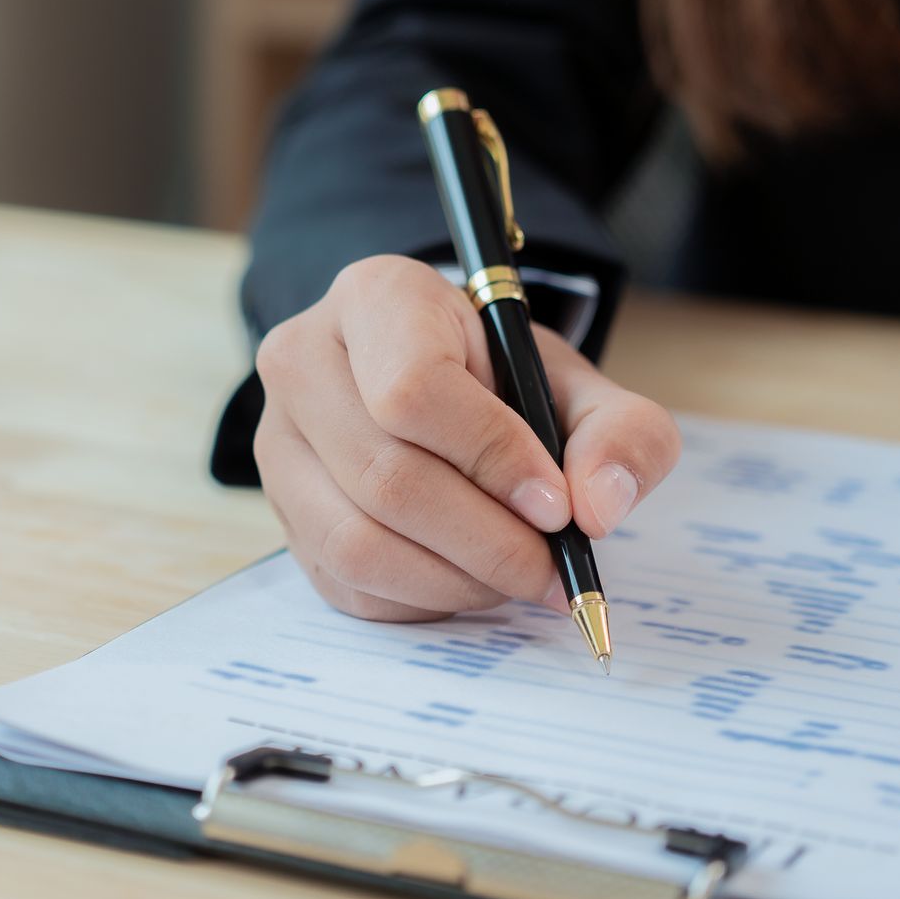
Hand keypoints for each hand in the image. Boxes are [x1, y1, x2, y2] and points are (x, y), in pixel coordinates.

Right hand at [252, 255, 680, 621]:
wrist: (439, 392)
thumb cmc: (504, 382)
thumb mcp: (580, 386)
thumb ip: (621, 433)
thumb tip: (597, 506)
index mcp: (374, 298)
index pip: (414, 390)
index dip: (492, 458)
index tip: (556, 505)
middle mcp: (303, 362)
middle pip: (387, 478)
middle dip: (488, 541)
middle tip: (552, 568)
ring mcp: (278, 443)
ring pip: (358, 542)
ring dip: (456, 580)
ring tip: (518, 577)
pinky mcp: (284, 514)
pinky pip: (347, 583)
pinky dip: (423, 600)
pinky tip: (470, 579)